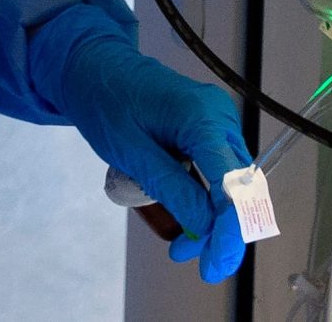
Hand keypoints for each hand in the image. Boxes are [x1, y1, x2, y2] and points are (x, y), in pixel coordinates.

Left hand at [34, 4, 250, 281]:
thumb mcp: (133, 154)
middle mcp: (220, 117)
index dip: (229, 234)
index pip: (233, 187)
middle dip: (220, 230)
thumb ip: (173, 191)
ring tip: (181, 243)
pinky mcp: (209, 127)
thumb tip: (208, 231)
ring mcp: (217, 120)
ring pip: (231, 184)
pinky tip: (186, 216)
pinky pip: (219, 171)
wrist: (93, 64)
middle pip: (239, 188)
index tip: (213, 267)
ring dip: (212, 218)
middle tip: (186, 255)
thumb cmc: (105, 102)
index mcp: (203, 118)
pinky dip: (206, 198)